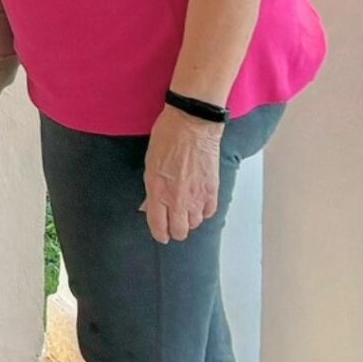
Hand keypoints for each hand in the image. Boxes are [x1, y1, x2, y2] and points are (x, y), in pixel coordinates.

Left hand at [142, 105, 223, 242]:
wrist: (193, 125)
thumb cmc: (166, 139)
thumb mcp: (149, 164)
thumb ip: (152, 188)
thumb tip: (151, 204)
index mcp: (158, 191)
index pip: (158, 225)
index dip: (159, 234)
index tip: (161, 236)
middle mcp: (178, 199)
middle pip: (180, 230)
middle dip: (175, 231)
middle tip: (173, 226)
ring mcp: (197, 196)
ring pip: (195, 223)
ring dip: (190, 220)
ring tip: (185, 212)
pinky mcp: (213, 190)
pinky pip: (209, 212)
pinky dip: (204, 212)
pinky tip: (199, 205)